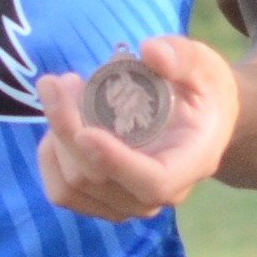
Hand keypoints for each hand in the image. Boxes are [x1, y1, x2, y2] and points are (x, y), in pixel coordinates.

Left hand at [34, 35, 242, 221]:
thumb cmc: (205, 94)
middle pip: (98, 179)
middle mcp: (161, 195)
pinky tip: (58, 123)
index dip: (115, 163)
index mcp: (192, 163)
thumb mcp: (206, 67)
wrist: (203, 123)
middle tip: (63, 80)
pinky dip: (50, 158)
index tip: (85, 131)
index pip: (154, 182)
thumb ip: (183, 57)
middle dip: (69, 128)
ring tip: (61, 93)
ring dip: (56, 139)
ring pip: (73, 186)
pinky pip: (63, 192)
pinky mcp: (104, 203)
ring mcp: (130, 204)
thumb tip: (150, 52)